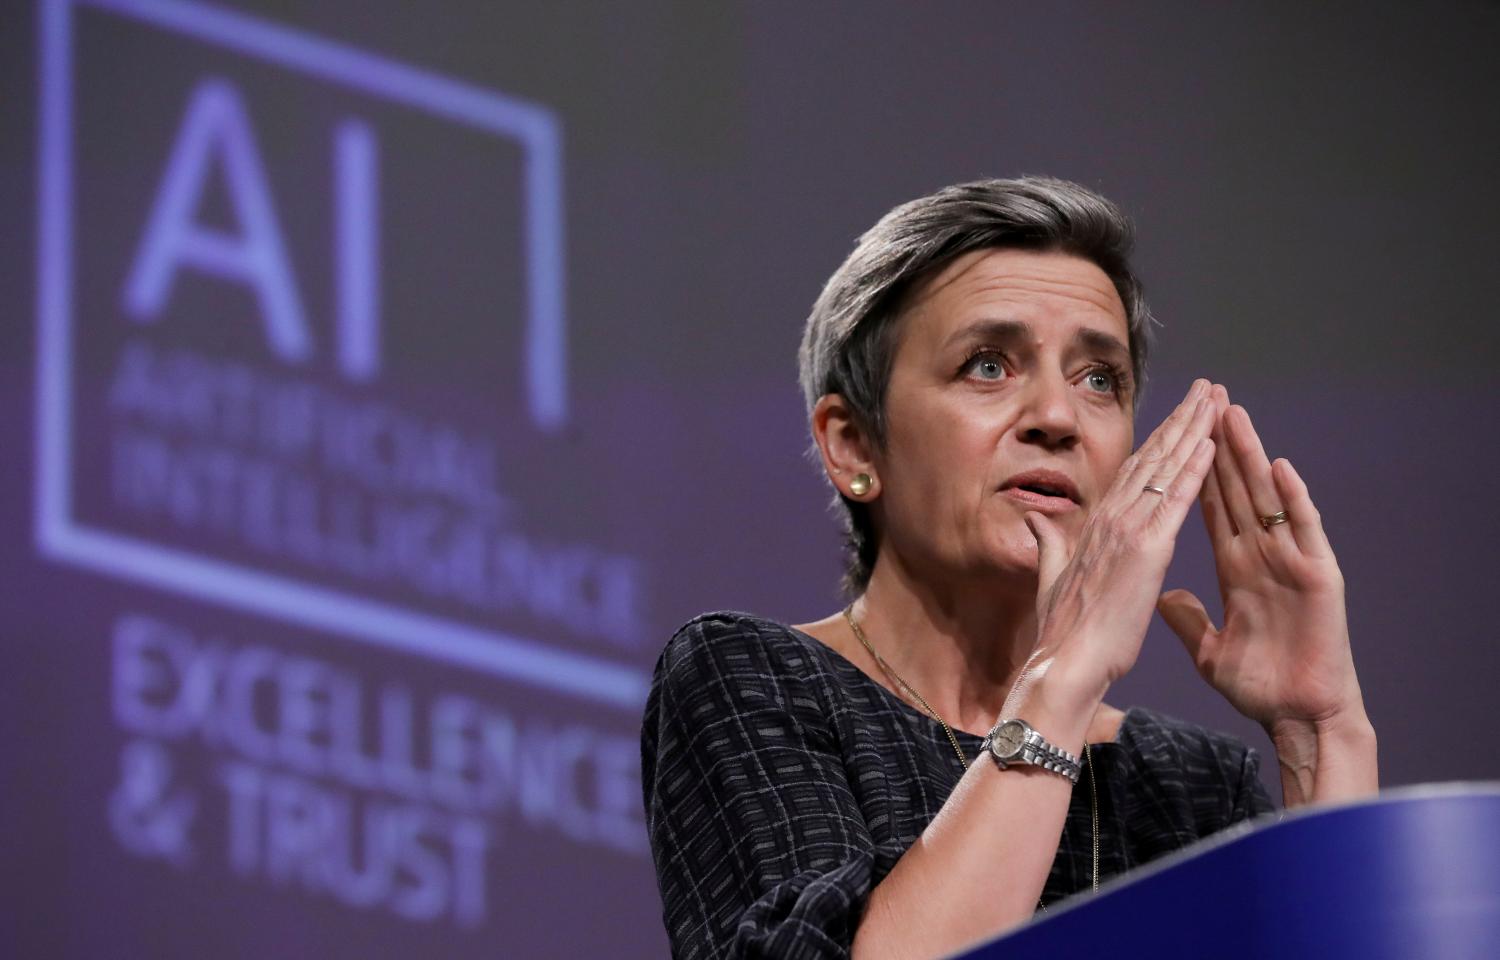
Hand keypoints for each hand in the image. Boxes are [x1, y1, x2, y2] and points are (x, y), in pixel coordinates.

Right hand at [1021, 379, 1217, 703]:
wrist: (1064, 663)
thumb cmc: (1062, 632)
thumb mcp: (1051, 577)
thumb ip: (1048, 541)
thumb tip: (1034, 516)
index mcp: (1094, 524)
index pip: (1134, 471)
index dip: (1159, 438)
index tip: (1180, 413)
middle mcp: (1111, 518)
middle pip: (1154, 457)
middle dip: (1183, 419)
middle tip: (1208, 387)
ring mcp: (1129, 530)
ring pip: (1168, 468)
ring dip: (1195, 430)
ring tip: (1216, 399)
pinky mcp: (1147, 550)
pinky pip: (1177, 500)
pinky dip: (1195, 468)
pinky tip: (1212, 442)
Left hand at [1158, 387, 1364, 731]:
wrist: (1298, 716)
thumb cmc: (1260, 685)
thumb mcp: (1209, 648)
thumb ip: (1188, 618)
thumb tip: (1163, 596)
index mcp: (1236, 567)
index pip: (1208, 506)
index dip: (1192, 469)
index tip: (1174, 432)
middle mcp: (1263, 555)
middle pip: (1235, 490)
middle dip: (1218, 445)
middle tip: (1204, 399)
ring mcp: (1291, 561)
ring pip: (1267, 499)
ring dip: (1251, 457)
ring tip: (1233, 415)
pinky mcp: (1318, 578)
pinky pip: (1304, 532)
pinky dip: (1293, 500)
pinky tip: (1279, 469)